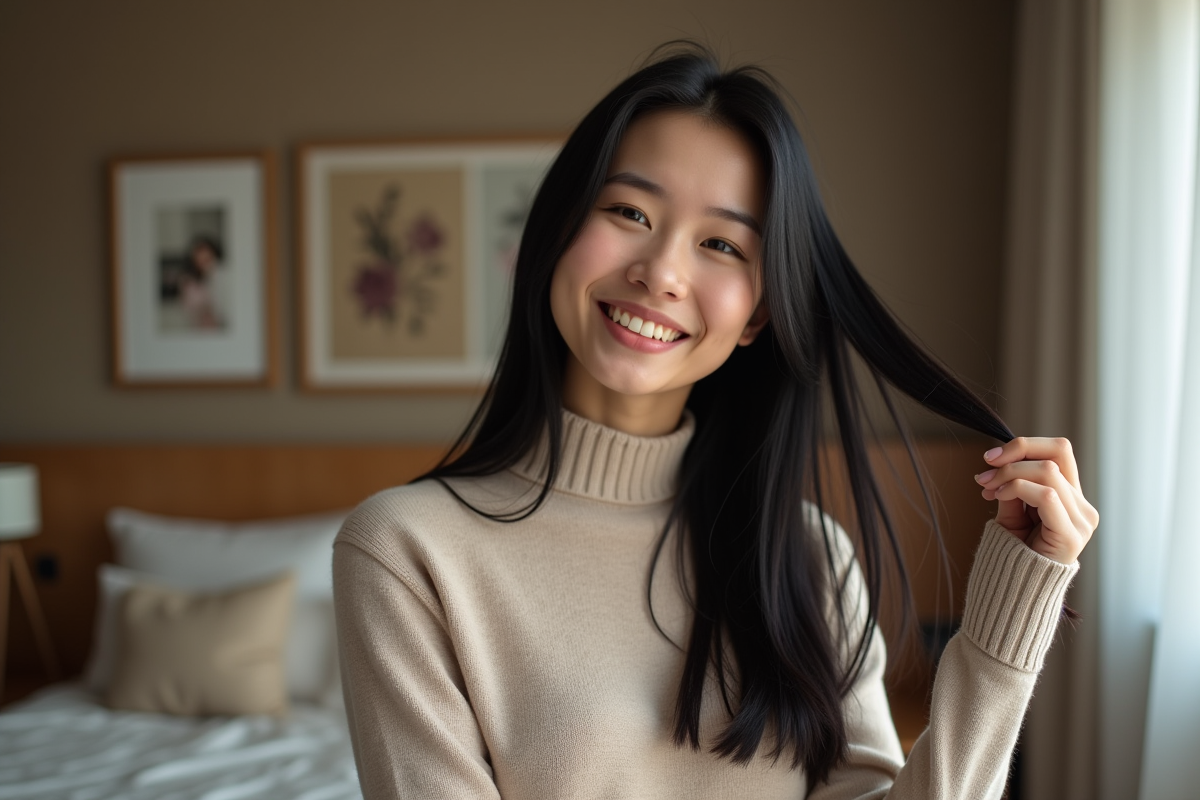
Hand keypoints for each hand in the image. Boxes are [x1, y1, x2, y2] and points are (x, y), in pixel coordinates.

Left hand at [973, 437, 1097, 564]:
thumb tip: (1000, 461)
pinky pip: (1046, 496)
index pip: (1058, 451)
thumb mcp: (1011, 511)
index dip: (1024, 445)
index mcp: (1071, 497)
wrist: (1014, 592)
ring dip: (1009, 473)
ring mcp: (1081, 521)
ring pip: (1048, 471)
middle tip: (986, 468)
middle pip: (1059, 451)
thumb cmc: (1013, 553)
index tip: (990, 458)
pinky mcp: (1071, 536)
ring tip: (986, 488)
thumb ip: (1013, 487)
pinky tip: (997, 497)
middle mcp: (1082, 507)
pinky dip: (1016, 489)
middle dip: (1017, 451)